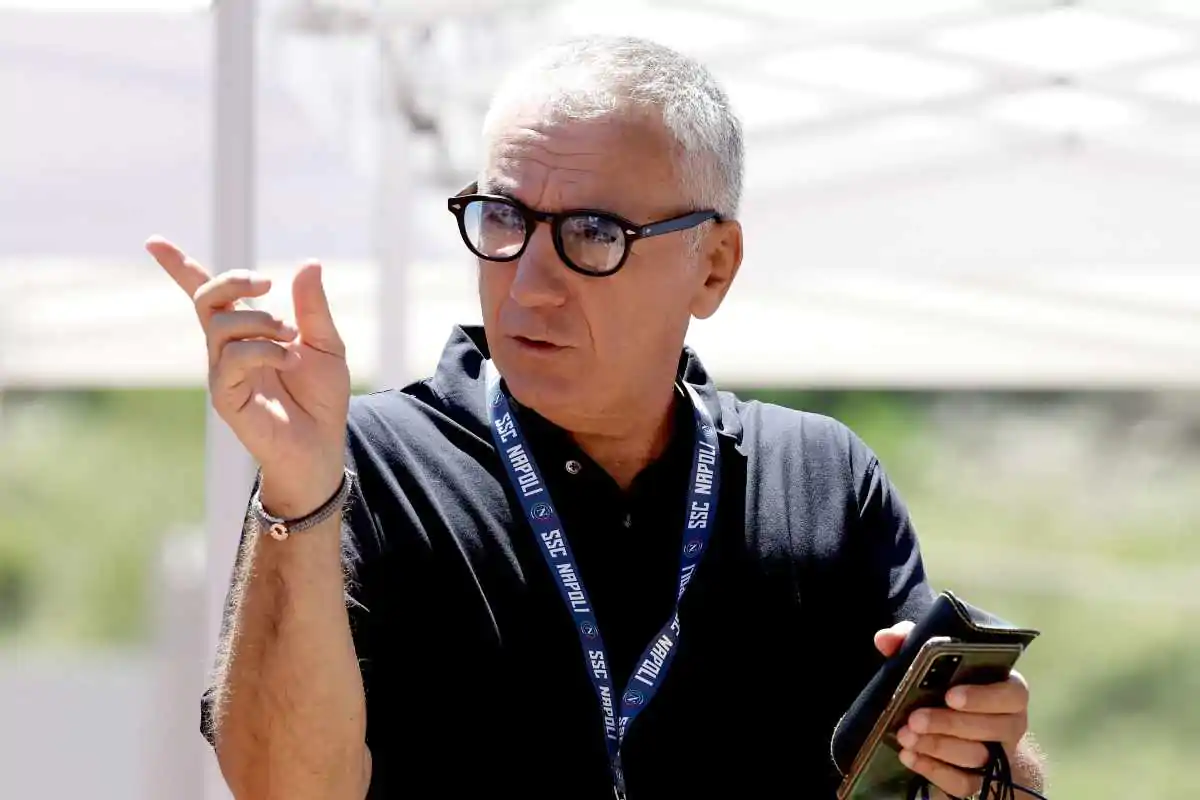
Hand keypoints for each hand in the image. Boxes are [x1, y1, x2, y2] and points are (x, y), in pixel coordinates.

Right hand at [147, 237, 350, 513]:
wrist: (322, 442)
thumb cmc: (322, 396)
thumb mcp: (326, 342)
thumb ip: (313, 307)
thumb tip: (308, 263)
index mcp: (247, 331)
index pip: (205, 294)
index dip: (178, 267)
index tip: (153, 242)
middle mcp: (227, 348)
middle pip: (207, 297)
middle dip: (234, 280)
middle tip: (269, 286)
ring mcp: (222, 372)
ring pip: (222, 325)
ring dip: (262, 323)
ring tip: (291, 341)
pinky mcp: (224, 396)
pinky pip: (232, 359)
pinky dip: (265, 351)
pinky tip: (289, 360)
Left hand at [875, 621, 1030, 799]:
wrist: (961, 727)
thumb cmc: (949, 684)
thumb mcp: (931, 657)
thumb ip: (910, 641)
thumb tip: (885, 639)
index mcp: (1007, 690)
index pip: (1013, 694)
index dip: (984, 697)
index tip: (951, 696)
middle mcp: (1010, 724)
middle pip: (992, 728)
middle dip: (949, 724)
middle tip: (914, 719)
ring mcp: (999, 755)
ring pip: (977, 756)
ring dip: (938, 747)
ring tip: (906, 737)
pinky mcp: (980, 780)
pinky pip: (964, 783)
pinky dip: (935, 771)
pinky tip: (910, 757)